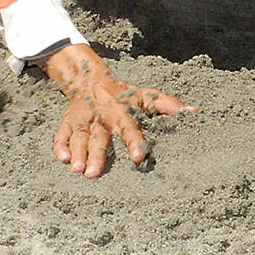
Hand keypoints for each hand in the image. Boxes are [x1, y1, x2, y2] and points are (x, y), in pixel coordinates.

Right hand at [42, 43, 195, 177]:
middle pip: (99, 138)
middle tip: (93, 174)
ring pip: (80, 137)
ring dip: (78, 153)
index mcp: (122, 113)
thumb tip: (194, 113)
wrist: (91, 80)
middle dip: (97, 155)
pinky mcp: (68, 122)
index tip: (138, 158)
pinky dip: (60, 145)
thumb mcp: (147, 96)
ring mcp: (84, 120)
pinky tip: (61, 158)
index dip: (134, 143)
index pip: (130, 129)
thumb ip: (168, 105)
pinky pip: (61, 133)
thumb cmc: (125, 95)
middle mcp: (102, 117)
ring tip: (77, 170)